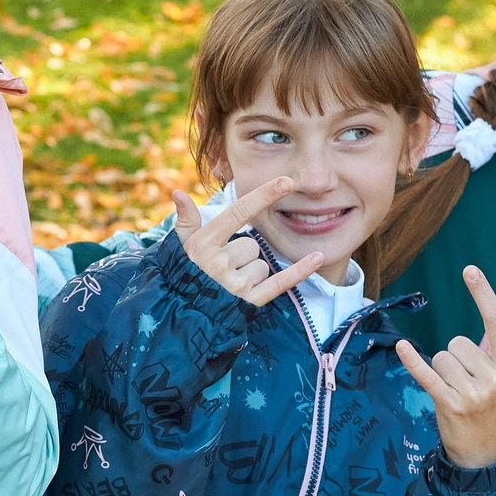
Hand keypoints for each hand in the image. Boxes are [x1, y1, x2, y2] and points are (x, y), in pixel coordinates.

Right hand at [172, 178, 326, 306]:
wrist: (186, 314)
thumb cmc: (187, 273)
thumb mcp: (183, 246)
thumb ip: (186, 219)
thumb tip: (178, 192)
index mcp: (204, 244)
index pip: (239, 213)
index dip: (263, 195)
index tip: (286, 181)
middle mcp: (219, 264)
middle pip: (252, 244)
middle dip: (243, 253)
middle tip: (224, 266)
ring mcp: (235, 284)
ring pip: (263, 264)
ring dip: (252, 270)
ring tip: (231, 281)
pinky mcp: (249, 301)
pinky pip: (280, 282)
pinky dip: (300, 271)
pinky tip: (318, 257)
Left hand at [395, 266, 495, 469]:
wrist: (488, 455)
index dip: (483, 295)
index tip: (470, 270)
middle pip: (458, 343)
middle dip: (457, 359)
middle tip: (467, 384)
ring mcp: (474, 393)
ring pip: (442, 358)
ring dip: (443, 373)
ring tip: (457, 393)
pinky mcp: (451, 405)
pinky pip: (427, 375)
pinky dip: (413, 361)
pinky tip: (402, 347)